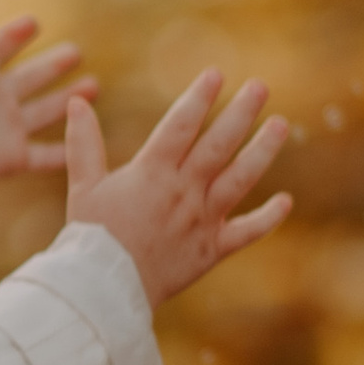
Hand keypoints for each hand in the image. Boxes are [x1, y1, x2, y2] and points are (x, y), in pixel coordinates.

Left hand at [0, 0, 85, 227]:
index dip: (14, 35)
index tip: (33, 22)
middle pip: (28, 78)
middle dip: (51, 65)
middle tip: (76, 51)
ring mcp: (4, 129)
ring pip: (43, 112)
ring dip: (67, 100)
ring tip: (93, 87)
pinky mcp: (12, 157)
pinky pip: (45, 155)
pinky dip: (65, 151)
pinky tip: (85, 140)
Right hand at [63, 71, 291, 303]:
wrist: (103, 290)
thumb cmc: (89, 237)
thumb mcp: (82, 186)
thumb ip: (83, 144)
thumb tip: (77, 103)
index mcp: (152, 173)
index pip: (180, 126)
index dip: (199, 98)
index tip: (216, 74)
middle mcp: (183, 192)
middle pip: (219, 145)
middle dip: (241, 113)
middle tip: (261, 86)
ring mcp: (201, 220)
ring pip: (239, 179)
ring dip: (262, 151)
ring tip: (280, 124)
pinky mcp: (211, 249)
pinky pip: (246, 232)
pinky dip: (267, 218)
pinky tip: (286, 201)